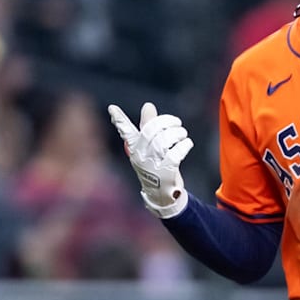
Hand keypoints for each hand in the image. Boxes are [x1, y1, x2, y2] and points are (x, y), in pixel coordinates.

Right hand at [108, 102, 192, 217]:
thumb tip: (148, 105)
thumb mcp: (150, 147)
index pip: (126, 132)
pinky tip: (187, 143)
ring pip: (163, 142)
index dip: (120, 120)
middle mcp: (141, 157)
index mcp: (135, 149)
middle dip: (166, 122)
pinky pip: (175, 154)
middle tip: (177, 123)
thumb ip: (149, 126)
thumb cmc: (156, 166)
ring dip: (177, 133)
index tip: (112, 108)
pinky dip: (184, 145)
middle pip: (150, 132)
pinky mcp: (165, 173)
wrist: (162, 194)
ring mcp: (152, 166)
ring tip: (182, 134)